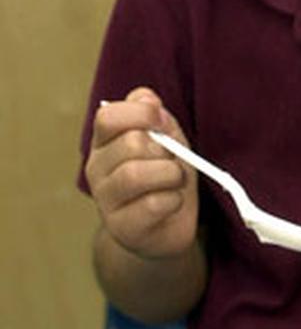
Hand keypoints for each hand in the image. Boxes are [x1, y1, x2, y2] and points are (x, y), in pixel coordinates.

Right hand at [85, 87, 198, 258]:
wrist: (166, 230)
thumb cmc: (167, 181)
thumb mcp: (170, 144)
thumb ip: (159, 119)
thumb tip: (148, 98)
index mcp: (106, 143)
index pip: (108, 116)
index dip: (140, 112)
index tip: (161, 120)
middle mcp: (98, 169)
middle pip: (130, 144)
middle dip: (165, 151)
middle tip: (173, 163)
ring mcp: (106, 200)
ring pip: (135, 174)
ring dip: (170, 175)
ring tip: (176, 182)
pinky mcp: (122, 228)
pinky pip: (151, 204)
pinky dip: (173, 200)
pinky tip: (173, 203)